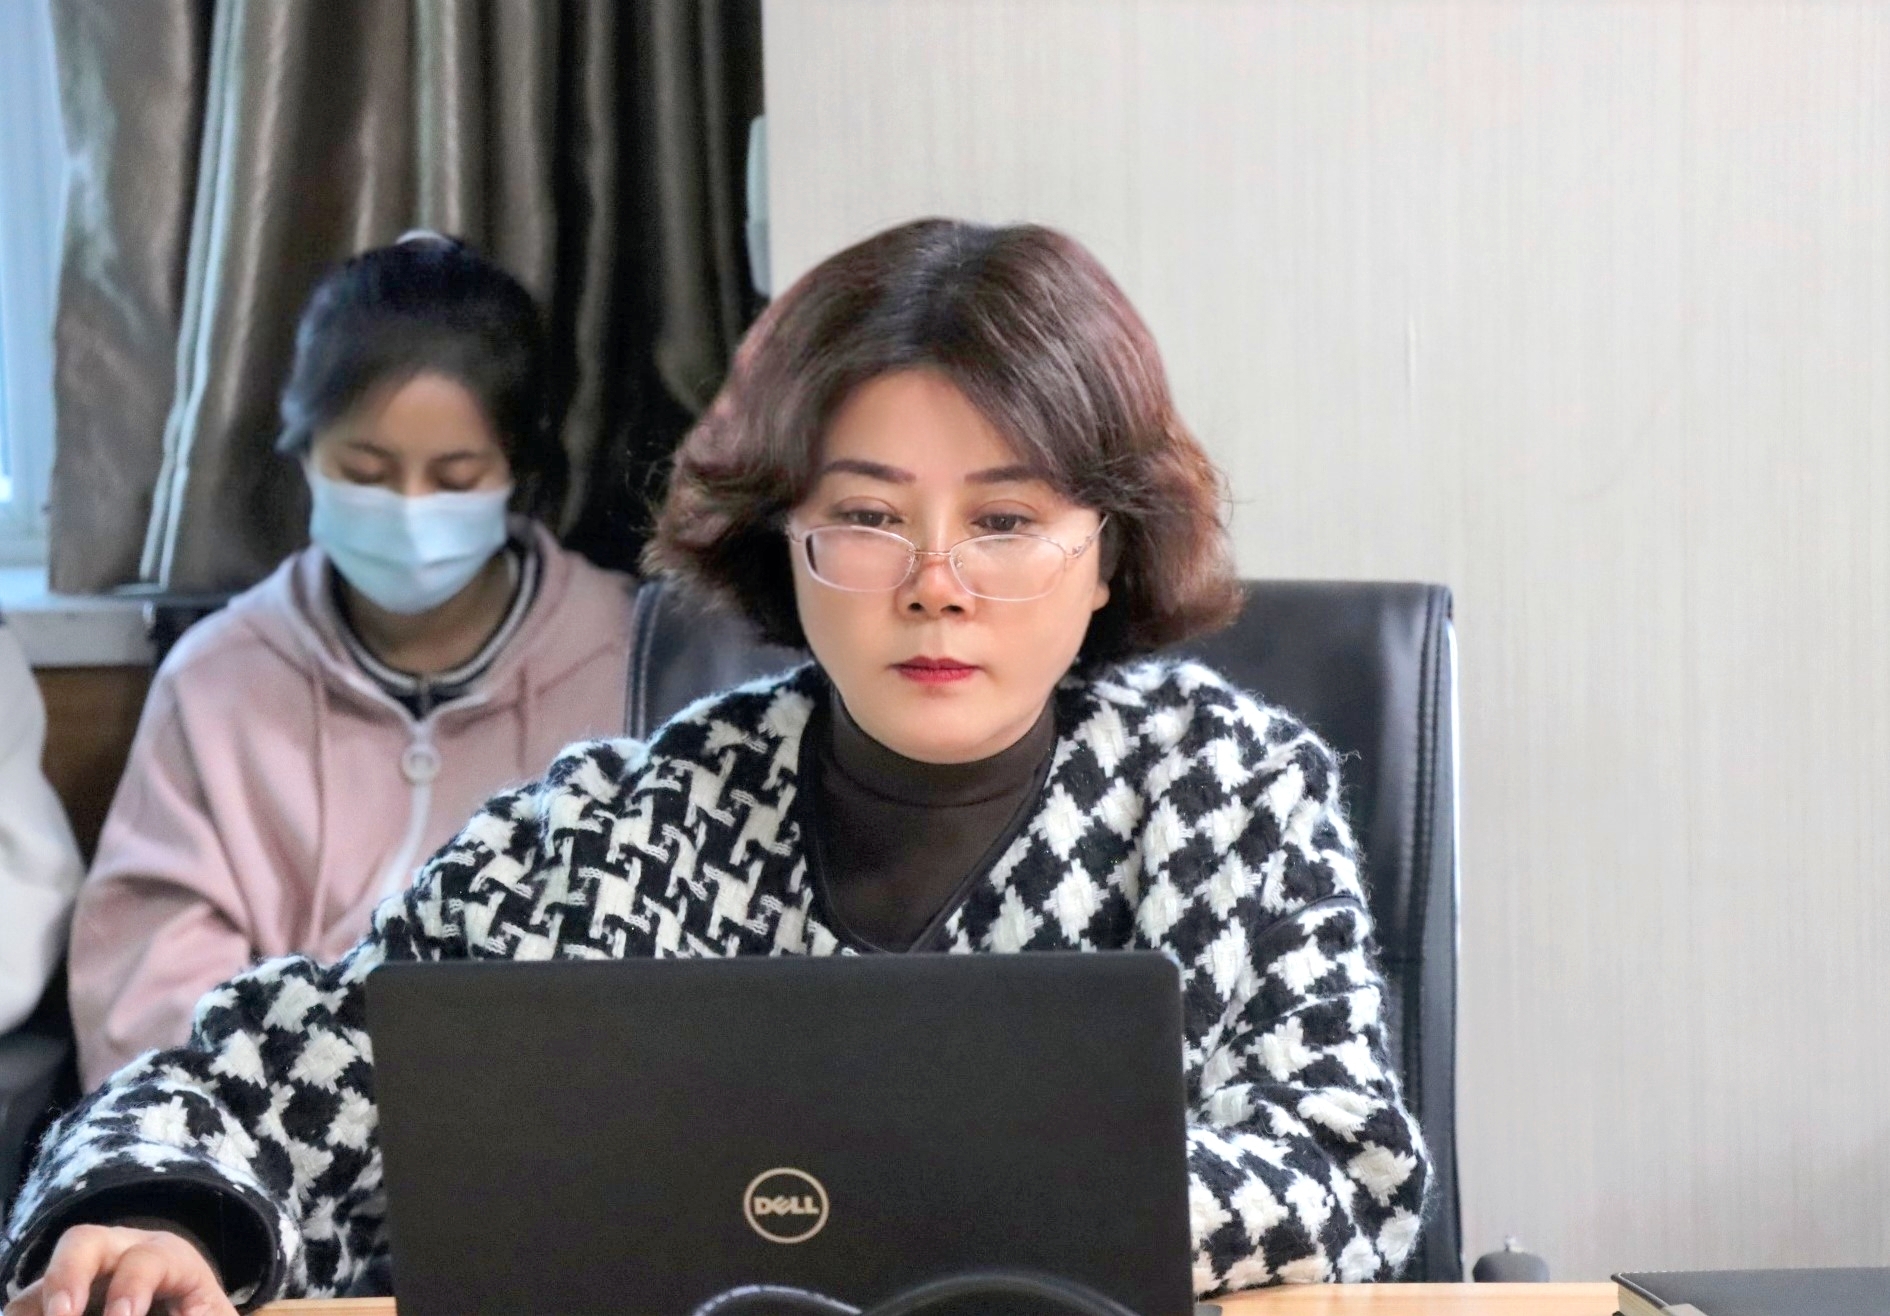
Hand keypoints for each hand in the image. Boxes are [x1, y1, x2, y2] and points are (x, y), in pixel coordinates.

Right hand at [4, 1225, 234, 1315]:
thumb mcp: (207, 1314)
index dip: (133, 1285)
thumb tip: (154, 1312)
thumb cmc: (199, 1313)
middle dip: (68, 1275)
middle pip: (85, 1242)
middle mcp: (120, 1253)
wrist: (185, 1309)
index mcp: (168, 1257)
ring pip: (46, 1280)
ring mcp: (84, 1273)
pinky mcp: (57, 1296)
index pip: (150, 1258)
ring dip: (42, 1304)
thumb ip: (195, 1312)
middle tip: (63, 1315)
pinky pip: (27, 1306)